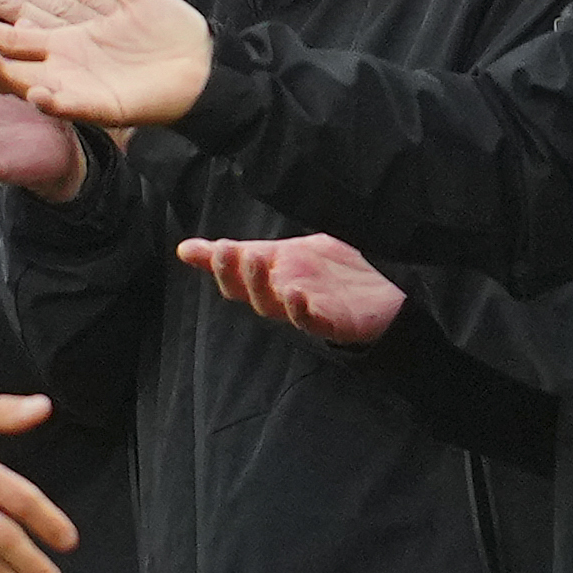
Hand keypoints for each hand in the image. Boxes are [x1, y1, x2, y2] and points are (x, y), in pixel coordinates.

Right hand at [0, 0, 217, 127]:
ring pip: (28, 79)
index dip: (0, 4)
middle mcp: (65, 59)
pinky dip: (53, 101)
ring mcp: (78, 84)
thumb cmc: (172, 29)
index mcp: (69, 32)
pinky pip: (71, 106)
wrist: (205, 66)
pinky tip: (35, 93)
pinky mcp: (100, 106)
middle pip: (11, 50)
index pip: (23, 17)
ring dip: (1, 72)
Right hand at [178, 231, 401, 344]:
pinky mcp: (336, 324)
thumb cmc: (333, 271)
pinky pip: (313, 322)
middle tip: (231, 249)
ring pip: (276, 308)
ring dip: (262, 285)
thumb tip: (186, 249)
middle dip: (238, 273)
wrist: (386, 284)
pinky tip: (295, 292)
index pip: (236, 281)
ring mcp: (308, 314)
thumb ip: (242, 251)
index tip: (206, 249)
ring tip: (256, 258)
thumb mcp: (284, 252)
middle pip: (252, 295)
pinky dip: (301, 309)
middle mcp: (284, 301)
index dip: (219, 268)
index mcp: (271, 283)